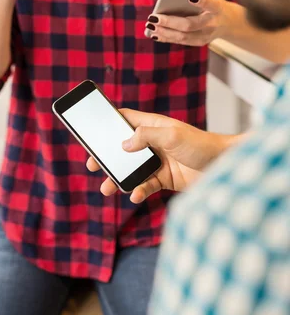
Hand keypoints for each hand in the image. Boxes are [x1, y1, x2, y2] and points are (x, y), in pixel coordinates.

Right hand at [87, 109, 228, 203]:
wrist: (224, 167)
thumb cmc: (201, 144)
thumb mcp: (172, 135)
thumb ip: (146, 136)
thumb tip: (123, 145)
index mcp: (153, 126)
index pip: (125, 119)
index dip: (108, 122)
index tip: (91, 128)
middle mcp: (153, 143)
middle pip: (122, 148)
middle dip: (106, 157)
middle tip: (91, 165)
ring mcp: (158, 161)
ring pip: (131, 170)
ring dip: (118, 179)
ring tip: (106, 188)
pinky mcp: (164, 178)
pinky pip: (146, 185)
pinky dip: (138, 191)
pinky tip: (135, 195)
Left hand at [145, 0, 230, 45]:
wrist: (228, 22)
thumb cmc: (213, 3)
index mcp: (218, 8)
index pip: (211, 5)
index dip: (202, 2)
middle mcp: (212, 24)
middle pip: (189, 25)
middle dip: (169, 22)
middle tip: (153, 17)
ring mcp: (206, 36)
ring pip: (183, 37)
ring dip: (164, 32)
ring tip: (150, 26)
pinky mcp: (200, 42)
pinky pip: (181, 42)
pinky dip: (166, 38)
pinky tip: (154, 33)